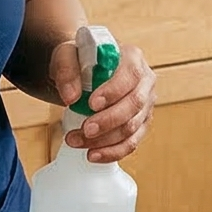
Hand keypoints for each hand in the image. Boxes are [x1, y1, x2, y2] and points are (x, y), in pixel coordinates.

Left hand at [52, 38, 155, 163]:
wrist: (85, 72)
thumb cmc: (80, 61)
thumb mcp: (67, 56)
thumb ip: (66, 70)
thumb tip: (70, 97)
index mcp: (132, 58)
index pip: (130, 75)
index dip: (112, 92)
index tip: (91, 104)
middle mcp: (145, 81)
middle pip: (134, 105)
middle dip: (108, 121)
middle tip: (85, 129)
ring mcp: (145, 104)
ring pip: (132, 128)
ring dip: (104, 140)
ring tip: (76, 141)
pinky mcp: (140, 124)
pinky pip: (131, 143)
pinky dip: (112, 152)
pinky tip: (93, 155)